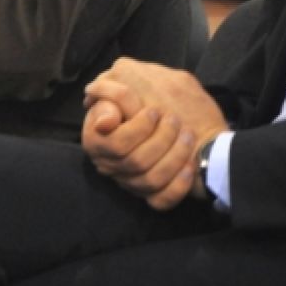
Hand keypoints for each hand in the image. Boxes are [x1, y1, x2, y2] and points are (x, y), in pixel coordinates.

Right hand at [82, 58, 227, 210]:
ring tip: (188, 136)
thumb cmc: (155, 100)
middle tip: (176, 120)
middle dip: (161, 140)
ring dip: (174, 156)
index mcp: (99, 140)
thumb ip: (115, 92)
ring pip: (150, 180)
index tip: (155, 112)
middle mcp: (112, 164)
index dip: (137, 129)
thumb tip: (96, 101)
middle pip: (134, 162)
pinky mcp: (153, 196)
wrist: (187, 120)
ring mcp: (132, 183)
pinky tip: (189, 167)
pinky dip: (177, 185)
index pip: (114, 143)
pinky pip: (161, 201)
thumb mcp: (137, 85)